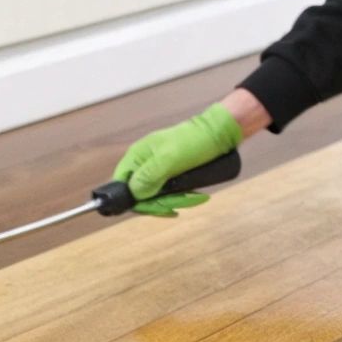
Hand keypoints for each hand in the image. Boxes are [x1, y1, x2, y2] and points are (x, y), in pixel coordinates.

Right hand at [113, 103, 243, 213]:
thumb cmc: (193, 142)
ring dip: (174, 201)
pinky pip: (170, 191)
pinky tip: (194, 196)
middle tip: (176, 208)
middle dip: (159, 203)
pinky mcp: (172, 172)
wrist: (219, 133)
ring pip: (157, 195)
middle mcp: (144, 163)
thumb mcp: (169, 160)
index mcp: (137, 156)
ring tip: (193, 198)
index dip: (133, 200)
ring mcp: (158, 168)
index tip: (152, 208)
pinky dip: (181, 196)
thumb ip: (149, 176)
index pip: (122, 184)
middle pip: (140, 193)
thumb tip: (134, 194)